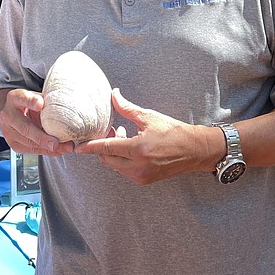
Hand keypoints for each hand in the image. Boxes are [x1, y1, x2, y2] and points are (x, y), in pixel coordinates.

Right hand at [0, 87, 74, 156]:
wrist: (13, 112)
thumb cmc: (29, 103)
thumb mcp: (37, 97)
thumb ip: (47, 102)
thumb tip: (67, 108)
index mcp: (14, 98)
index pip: (22, 98)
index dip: (31, 101)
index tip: (40, 104)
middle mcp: (8, 115)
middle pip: (25, 127)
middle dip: (42, 137)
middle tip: (55, 143)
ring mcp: (9, 131)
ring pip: (29, 143)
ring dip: (49, 147)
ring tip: (66, 147)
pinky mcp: (14, 144)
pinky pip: (32, 150)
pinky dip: (47, 151)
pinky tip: (58, 150)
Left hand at [75, 89, 219, 184]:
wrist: (195, 150)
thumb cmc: (174, 132)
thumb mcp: (149, 117)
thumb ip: (127, 108)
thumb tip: (114, 95)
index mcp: (138, 150)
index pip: (107, 148)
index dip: (91, 147)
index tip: (78, 147)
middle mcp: (138, 166)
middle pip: (108, 159)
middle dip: (103, 147)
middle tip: (111, 131)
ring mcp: (141, 176)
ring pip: (115, 166)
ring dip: (113, 153)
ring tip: (123, 136)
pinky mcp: (145, 180)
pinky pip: (125, 170)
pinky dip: (122, 160)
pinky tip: (130, 147)